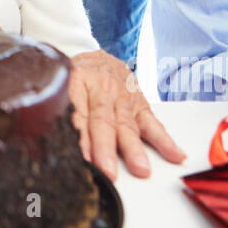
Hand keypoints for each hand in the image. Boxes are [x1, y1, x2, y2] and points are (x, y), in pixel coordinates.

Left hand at [68, 50, 185, 180]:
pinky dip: (164, 140)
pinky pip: (152, 122)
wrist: (95, 56)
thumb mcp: (59, 87)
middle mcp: (101, 88)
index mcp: (76, 82)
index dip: (79, 137)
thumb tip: (52, 146)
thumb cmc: (75, 77)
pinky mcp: (140, 103)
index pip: (76, 112)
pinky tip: (175, 154)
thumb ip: (58, 113)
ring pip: (128, 124)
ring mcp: (123, 96)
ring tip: (141, 169)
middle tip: (109, 171)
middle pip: (103, 120)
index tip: (81, 159)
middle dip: (106, 147)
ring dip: (134, 148)